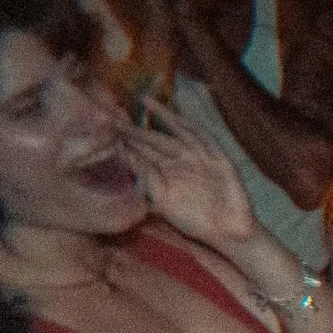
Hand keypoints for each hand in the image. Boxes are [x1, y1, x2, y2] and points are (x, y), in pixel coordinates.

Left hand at [125, 100, 260, 252]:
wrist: (226, 231)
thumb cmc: (194, 221)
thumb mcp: (163, 202)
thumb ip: (147, 180)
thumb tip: (125, 157)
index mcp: (165, 172)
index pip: (142, 151)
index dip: (126, 138)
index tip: (106, 126)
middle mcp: (180, 160)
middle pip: (156, 137)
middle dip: (138, 125)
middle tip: (116, 109)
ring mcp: (199, 157)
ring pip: (178, 131)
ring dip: (163, 116)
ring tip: (145, 101)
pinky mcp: (218, 159)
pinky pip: (204, 138)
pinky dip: (193, 127)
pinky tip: (180, 116)